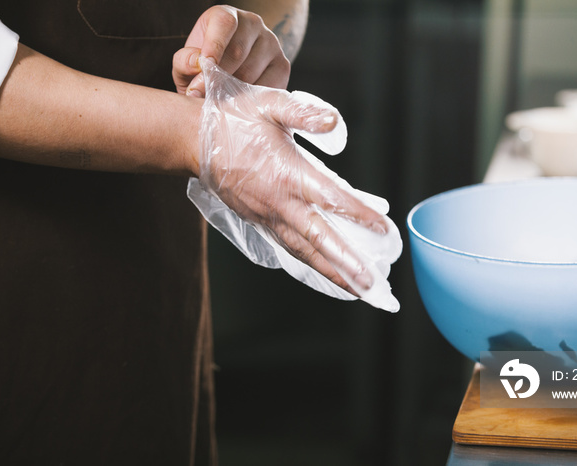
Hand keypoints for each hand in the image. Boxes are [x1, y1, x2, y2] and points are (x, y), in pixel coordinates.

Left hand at [173, 5, 290, 95]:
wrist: (228, 76)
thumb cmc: (204, 68)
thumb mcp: (187, 63)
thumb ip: (184, 61)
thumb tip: (197, 64)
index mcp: (227, 16)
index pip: (224, 23)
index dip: (215, 45)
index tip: (206, 66)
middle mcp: (253, 24)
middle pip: (238, 52)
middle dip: (219, 78)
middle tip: (204, 97)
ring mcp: (272, 44)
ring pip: (252, 73)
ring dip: (233, 93)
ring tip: (220, 104)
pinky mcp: (282, 66)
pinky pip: (268, 87)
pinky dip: (252, 101)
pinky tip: (240, 106)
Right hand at [196, 58, 394, 297]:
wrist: (193, 140)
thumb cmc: (233, 120)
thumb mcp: (268, 104)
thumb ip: (303, 113)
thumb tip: (333, 121)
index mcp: (287, 174)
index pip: (330, 199)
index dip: (359, 214)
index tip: (383, 229)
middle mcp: (279, 202)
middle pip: (319, 239)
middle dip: (347, 263)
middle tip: (372, 284)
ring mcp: (268, 216)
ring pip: (304, 250)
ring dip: (331, 271)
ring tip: (358, 289)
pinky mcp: (260, 221)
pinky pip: (290, 247)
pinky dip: (310, 262)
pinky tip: (327, 270)